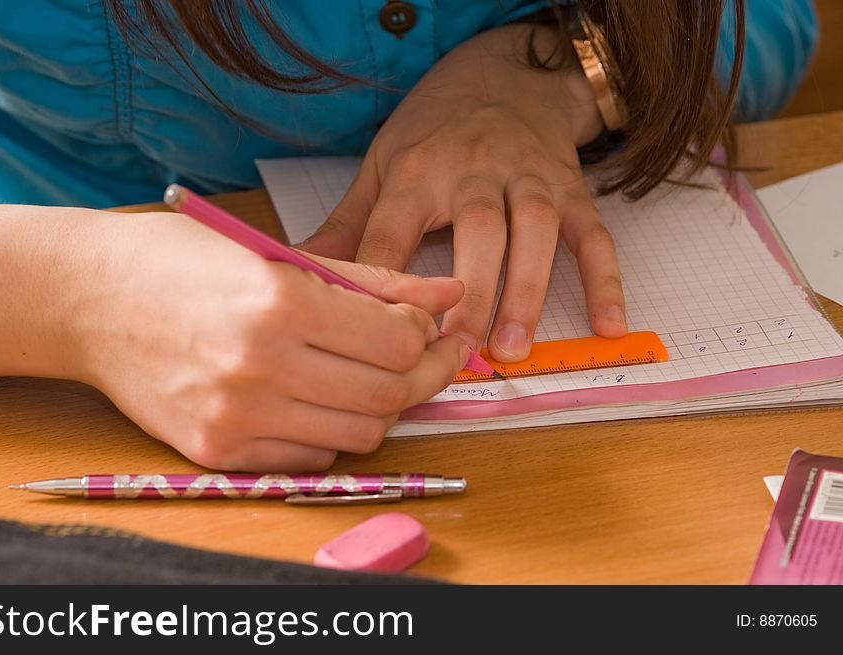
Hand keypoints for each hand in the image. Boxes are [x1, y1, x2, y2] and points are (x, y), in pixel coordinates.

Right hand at [73, 211, 468, 470]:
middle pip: (388, 395)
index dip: (424, 333)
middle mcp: (259, 367)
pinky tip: (323, 396)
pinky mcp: (219, 451)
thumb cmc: (181, 262)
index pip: (396, 342)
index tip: (421, 321)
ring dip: (382, 404)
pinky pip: (313, 455)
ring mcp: (236, 418)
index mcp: (278, 303)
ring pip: (360, 434)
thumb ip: (374, 280)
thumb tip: (449, 296)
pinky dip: (333, 428)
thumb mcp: (278, 252)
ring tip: (373, 372)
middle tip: (429, 352)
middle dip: (424, 373)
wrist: (88, 300)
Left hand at [301, 24, 626, 361]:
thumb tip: (297, 266)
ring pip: (533, 233)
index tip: (382, 339)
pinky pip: (592, 233)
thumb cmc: (435, 128)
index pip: (395, 234)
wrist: (507, 72)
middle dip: (467, 296)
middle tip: (457, 354)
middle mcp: (475, 170)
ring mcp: (529, 177)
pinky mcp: (569, 187)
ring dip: (527, 292)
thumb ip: (349, 222)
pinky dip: (603, 278)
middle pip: (476, 233)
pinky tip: (608, 324)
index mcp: (418, 171)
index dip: (387, 287)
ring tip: (513, 349)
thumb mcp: (382, 164)